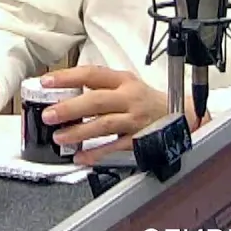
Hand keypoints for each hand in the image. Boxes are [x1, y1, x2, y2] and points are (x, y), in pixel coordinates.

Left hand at [39, 65, 202, 165]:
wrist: (183, 116)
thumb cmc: (147, 101)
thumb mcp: (126, 85)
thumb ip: (100, 87)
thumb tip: (64, 93)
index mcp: (122, 81)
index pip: (92, 74)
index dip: (68, 77)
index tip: (47, 82)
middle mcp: (129, 98)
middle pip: (97, 100)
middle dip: (70, 108)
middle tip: (49, 114)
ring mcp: (135, 120)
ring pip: (104, 125)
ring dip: (79, 132)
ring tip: (59, 137)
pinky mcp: (140, 139)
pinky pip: (116, 147)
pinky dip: (97, 153)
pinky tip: (81, 157)